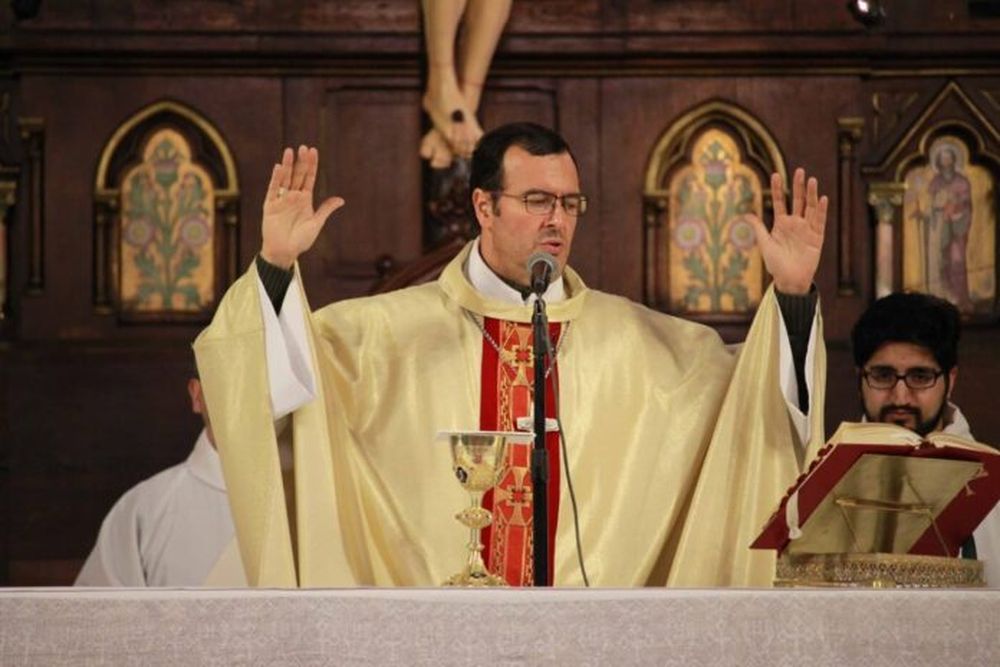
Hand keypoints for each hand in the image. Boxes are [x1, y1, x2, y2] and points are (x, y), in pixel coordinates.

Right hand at [260, 145, 344, 268]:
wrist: (285, 252)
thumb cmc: (301, 240)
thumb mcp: (316, 223)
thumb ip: (325, 210)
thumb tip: (341, 199)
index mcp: (305, 200)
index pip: (309, 178)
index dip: (311, 165)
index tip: (314, 151)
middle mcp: (293, 197)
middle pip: (298, 175)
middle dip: (301, 162)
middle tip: (304, 147)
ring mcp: (281, 200)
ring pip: (285, 179)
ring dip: (288, 166)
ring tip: (290, 151)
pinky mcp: (270, 206)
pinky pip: (273, 190)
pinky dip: (276, 179)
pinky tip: (279, 168)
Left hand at [747, 168, 827, 294]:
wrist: (789, 280)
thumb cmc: (776, 264)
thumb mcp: (765, 244)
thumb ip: (758, 228)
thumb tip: (746, 214)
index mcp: (781, 224)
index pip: (781, 202)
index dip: (778, 189)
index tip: (776, 174)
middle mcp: (795, 223)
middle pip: (798, 201)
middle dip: (798, 186)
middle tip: (799, 170)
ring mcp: (807, 229)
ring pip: (810, 208)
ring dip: (811, 195)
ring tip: (812, 180)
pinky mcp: (817, 238)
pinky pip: (820, 222)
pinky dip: (821, 211)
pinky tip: (822, 199)